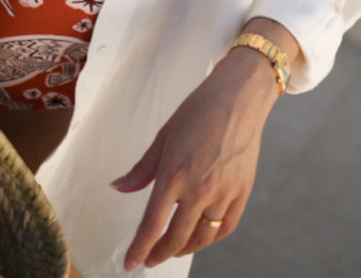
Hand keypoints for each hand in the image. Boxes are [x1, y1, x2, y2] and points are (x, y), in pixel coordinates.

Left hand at [112, 47, 278, 269]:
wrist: (238, 98)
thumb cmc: (198, 111)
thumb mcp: (164, 136)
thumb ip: (142, 169)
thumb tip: (118, 187)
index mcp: (174, 175)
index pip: (152, 225)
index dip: (139, 248)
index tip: (130, 264)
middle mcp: (199, 190)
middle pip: (176, 238)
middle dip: (159, 253)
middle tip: (150, 259)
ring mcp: (223, 194)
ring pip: (201, 238)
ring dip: (184, 249)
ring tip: (173, 249)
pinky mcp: (242, 193)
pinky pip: (225, 227)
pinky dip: (211, 238)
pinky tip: (201, 236)